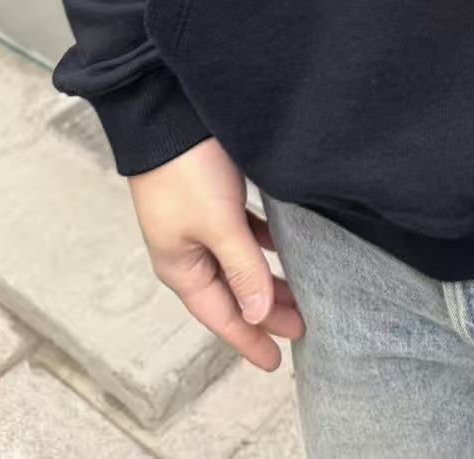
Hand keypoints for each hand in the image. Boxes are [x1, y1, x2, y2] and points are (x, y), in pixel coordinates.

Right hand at [128, 138, 304, 369]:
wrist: (168, 112)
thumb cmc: (186, 171)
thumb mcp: (218, 225)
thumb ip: (243, 269)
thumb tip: (259, 313)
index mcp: (181, 266)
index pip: (221, 315)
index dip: (249, 339)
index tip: (276, 361)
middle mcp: (189, 250)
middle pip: (234, 292)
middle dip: (267, 311)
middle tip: (305, 326)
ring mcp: (201, 223)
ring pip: (241, 263)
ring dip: (269, 279)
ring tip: (301, 291)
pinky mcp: (214, 196)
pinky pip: (244, 233)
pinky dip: (265, 244)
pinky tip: (285, 245)